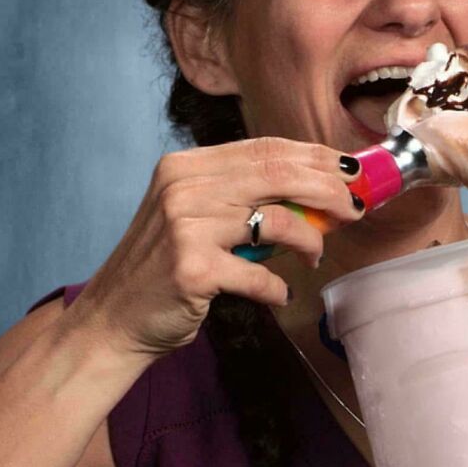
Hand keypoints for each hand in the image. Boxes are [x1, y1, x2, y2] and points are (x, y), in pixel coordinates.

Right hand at [62, 137, 363, 360]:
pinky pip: (258, 275)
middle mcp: (184, 187)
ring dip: (310, 239)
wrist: (112, 318)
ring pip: (276, 222)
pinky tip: (281, 294)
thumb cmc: (164, 266)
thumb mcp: (195, 215)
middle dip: (328, 189)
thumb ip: (242, 198)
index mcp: (186, 166)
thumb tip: (316, 196)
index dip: (315, 157)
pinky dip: (278, 288)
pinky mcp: (192, 270)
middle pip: (278, 174)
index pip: (265, 148)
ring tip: (317, 254)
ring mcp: (186, 226)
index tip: (349, 170)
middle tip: (355, 208)